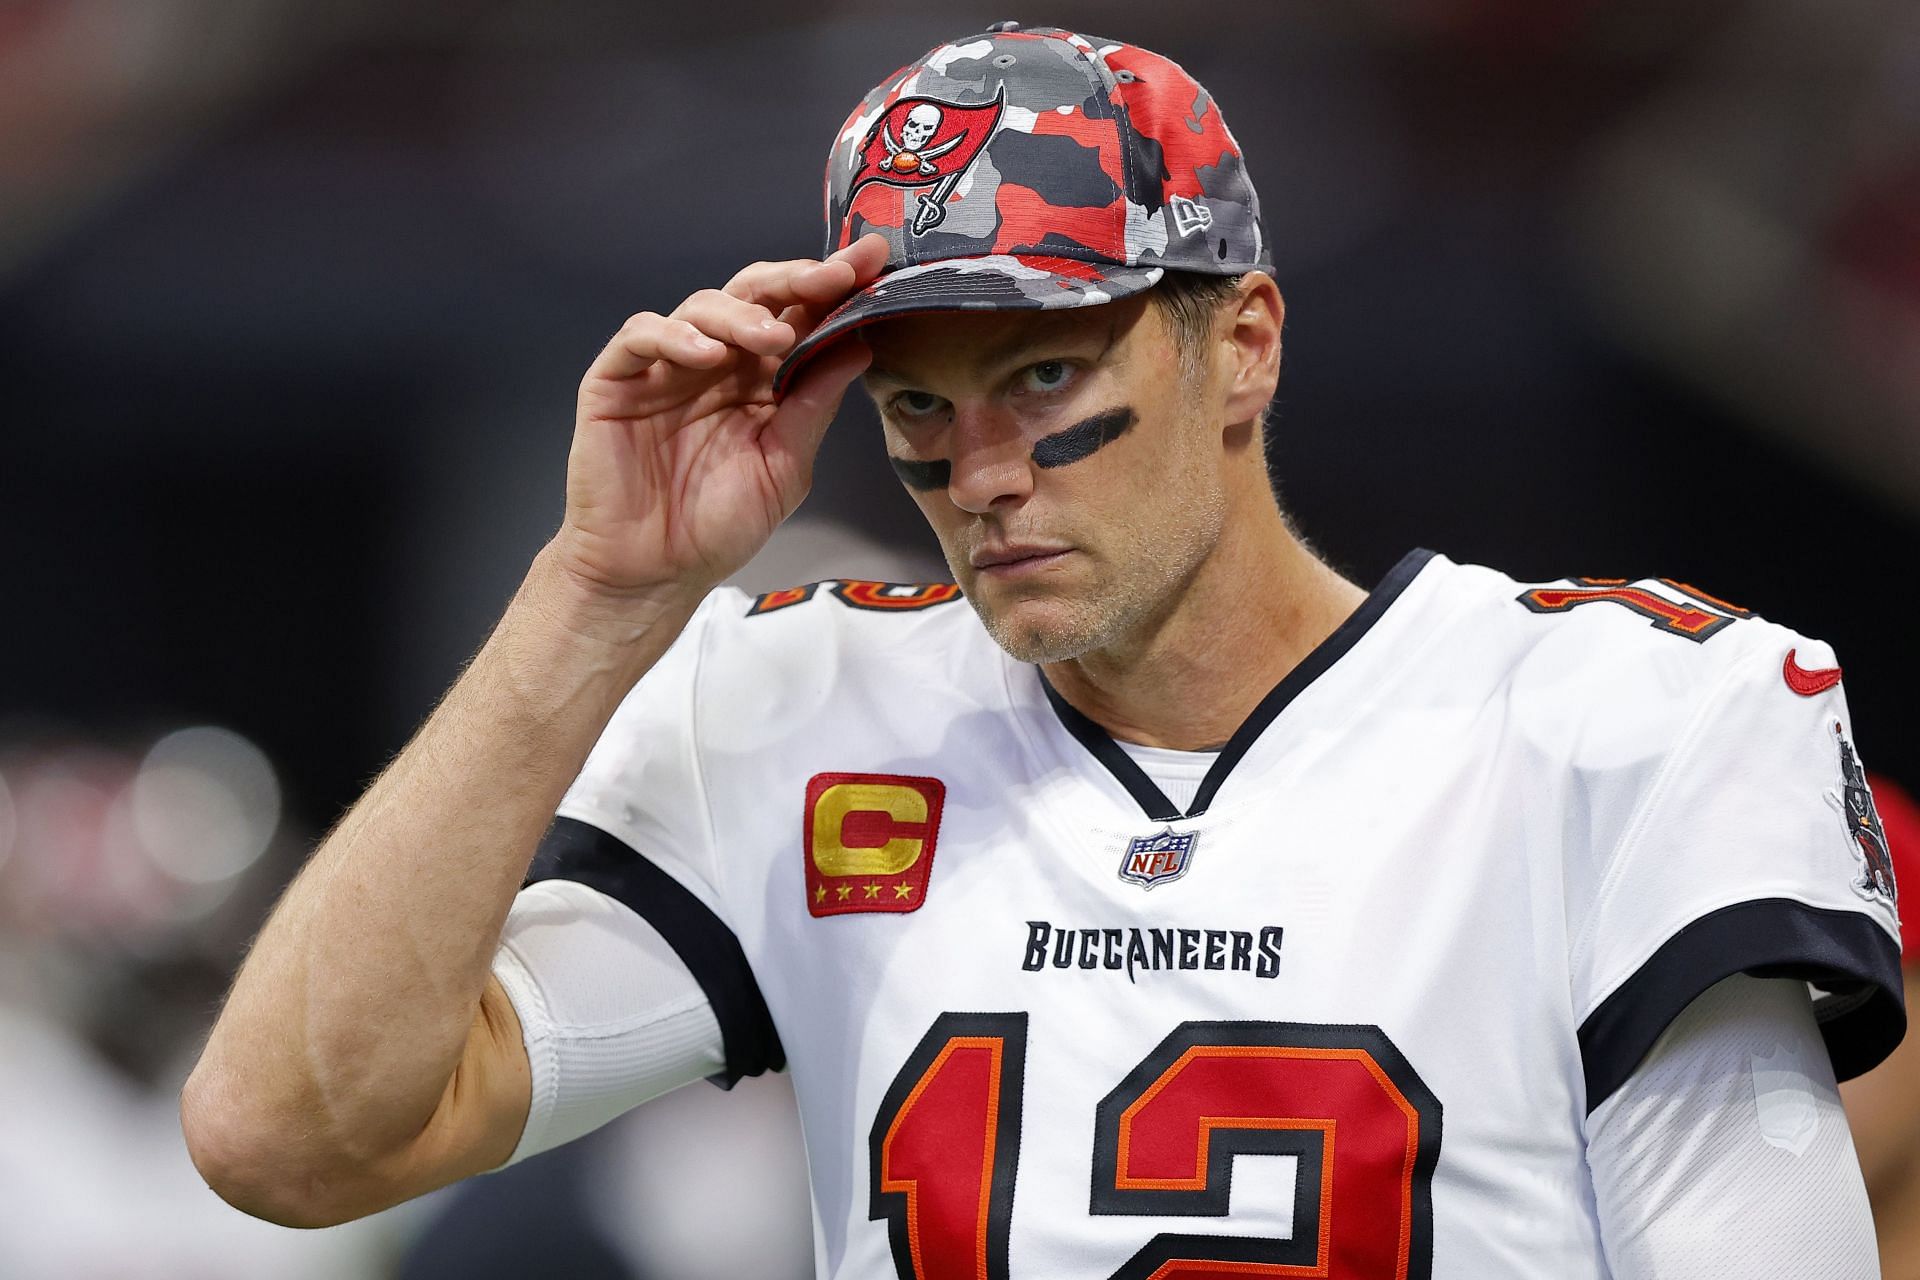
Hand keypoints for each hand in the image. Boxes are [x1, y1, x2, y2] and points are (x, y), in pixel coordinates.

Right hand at [551, 233, 889, 608]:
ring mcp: (664, 367)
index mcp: (759, 380)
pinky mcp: (616, 380)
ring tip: (773, 336)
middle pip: (753, 296)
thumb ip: (814, 406)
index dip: (831, 287)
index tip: (873, 261)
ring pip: (702, 307)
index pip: (797, 317)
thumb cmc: (716, 527)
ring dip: (742, 314)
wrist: (652, 574)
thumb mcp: (785, 466)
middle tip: (832, 275)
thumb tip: (860, 345)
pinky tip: (707, 355)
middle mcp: (715, 363)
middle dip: (796, 279)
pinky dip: (674, 335)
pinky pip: (641, 337)